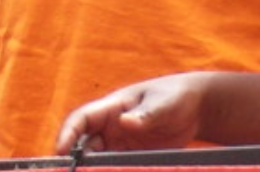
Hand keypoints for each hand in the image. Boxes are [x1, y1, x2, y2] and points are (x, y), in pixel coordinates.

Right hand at [54, 74, 207, 153]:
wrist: (198, 108)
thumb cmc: (177, 96)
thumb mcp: (164, 103)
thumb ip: (146, 114)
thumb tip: (126, 122)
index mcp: (112, 107)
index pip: (81, 119)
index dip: (67, 134)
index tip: (61, 152)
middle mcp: (110, 126)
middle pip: (83, 146)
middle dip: (76, 161)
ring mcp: (120, 143)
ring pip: (97, 160)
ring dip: (93, 169)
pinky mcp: (131, 156)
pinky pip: (115, 167)